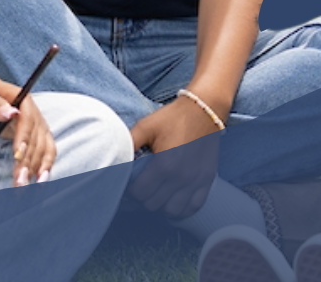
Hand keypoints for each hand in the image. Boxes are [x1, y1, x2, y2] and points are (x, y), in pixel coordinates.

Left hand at [0, 72, 55, 185]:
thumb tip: (10, 113)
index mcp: (25, 101)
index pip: (28, 122)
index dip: (24, 139)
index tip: (17, 156)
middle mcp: (36, 115)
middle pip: (35, 141)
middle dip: (28, 162)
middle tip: (19, 181)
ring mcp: (38, 128)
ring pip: (42, 150)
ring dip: (36, 169)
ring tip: (25, 186)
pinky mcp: (36, 138)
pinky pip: (46, 153)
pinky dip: (45, 167)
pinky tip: (40, 182)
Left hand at [128, 98, 224, 217]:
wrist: (203, 109)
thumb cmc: (172, 117)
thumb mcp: (146, 126)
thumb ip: (128, 143)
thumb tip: (113, 158)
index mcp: (164, 165)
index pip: (140, 193)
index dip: (132, 189)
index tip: (133, 181)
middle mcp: (181, 177)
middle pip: (154, 204)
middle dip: (145, 196)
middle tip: (144, 185)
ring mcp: (195, 181)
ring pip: (172, 210)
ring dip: (162, 204)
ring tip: (159, 192)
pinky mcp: (207, 180)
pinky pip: (194, 207)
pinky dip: (183, 208)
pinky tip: (175, 198)